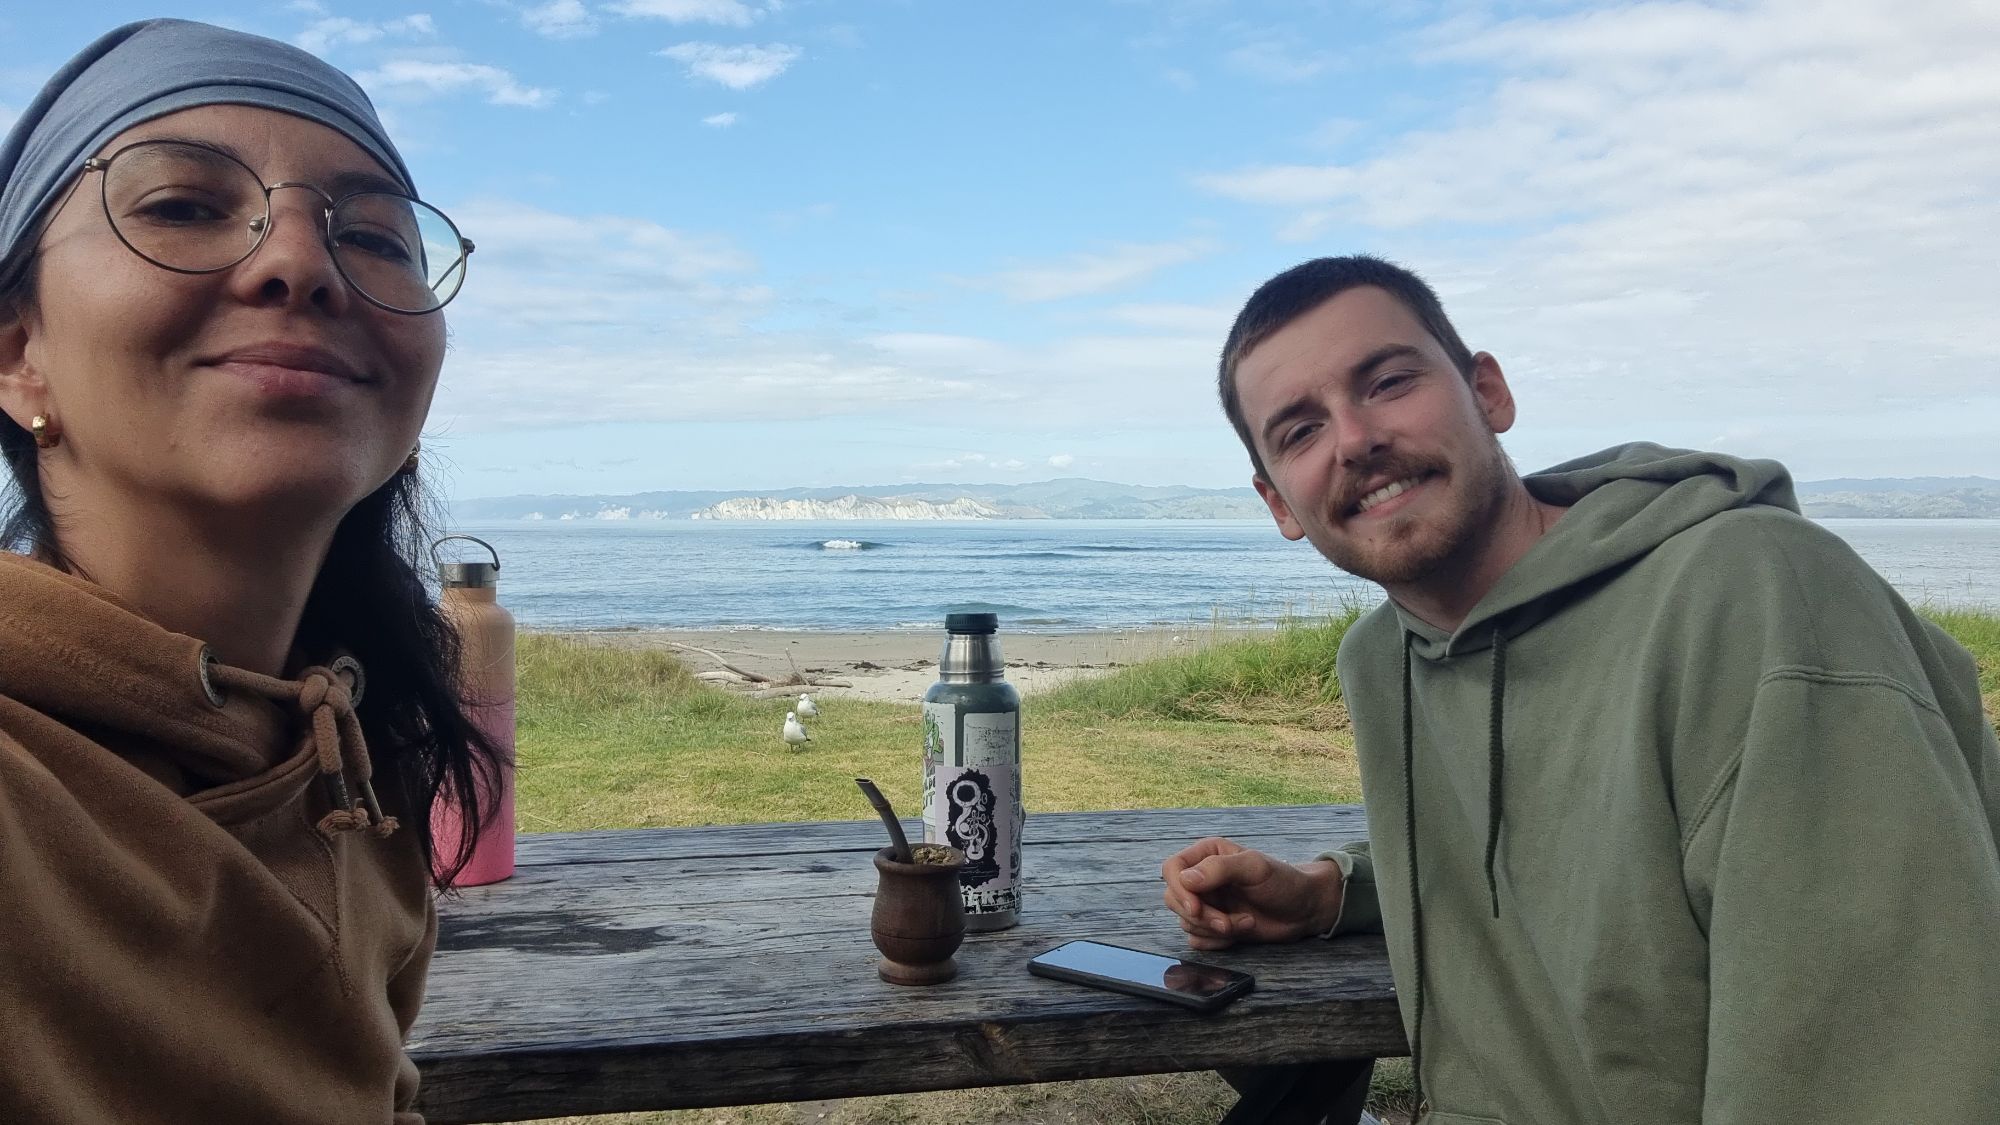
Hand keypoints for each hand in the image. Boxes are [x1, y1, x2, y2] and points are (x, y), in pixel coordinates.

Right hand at [1161, 837, 1343, 949]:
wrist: (1304, 909)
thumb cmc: (1283, 881)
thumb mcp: (1254, 868)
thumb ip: (1220, 869)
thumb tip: (1186, 879)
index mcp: (1206, 855)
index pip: (1172, 870)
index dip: (1179, 891)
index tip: (1196, 907)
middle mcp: (1202, 879)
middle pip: (1174, 900)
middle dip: (1202, 917)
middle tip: (1229, 922)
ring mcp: (1207, 903)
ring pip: (1186, 923)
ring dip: (1215, 930)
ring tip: (1246, 922)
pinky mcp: (1213, 927)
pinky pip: (1197, 940)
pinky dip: (1217, 942)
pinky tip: (1241, 931)